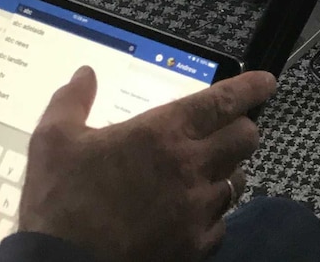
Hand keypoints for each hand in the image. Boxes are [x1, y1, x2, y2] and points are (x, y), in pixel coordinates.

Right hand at [19, 66, 276, 261]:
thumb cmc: (59, 206)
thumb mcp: (53, 142)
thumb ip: (72, 102)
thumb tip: (84, 75)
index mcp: (162, 133)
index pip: (224, 101)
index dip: (252, 88)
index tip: (266, 82)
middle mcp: (189, 168)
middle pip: (245, 138)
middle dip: (242, 127)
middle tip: (228, 127)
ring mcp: (196, 211)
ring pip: (238, 180)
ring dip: (228, 170)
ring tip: (207, 170)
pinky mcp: (195, 248)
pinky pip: (222, 224)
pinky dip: (213, 214)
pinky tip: (192, 213)